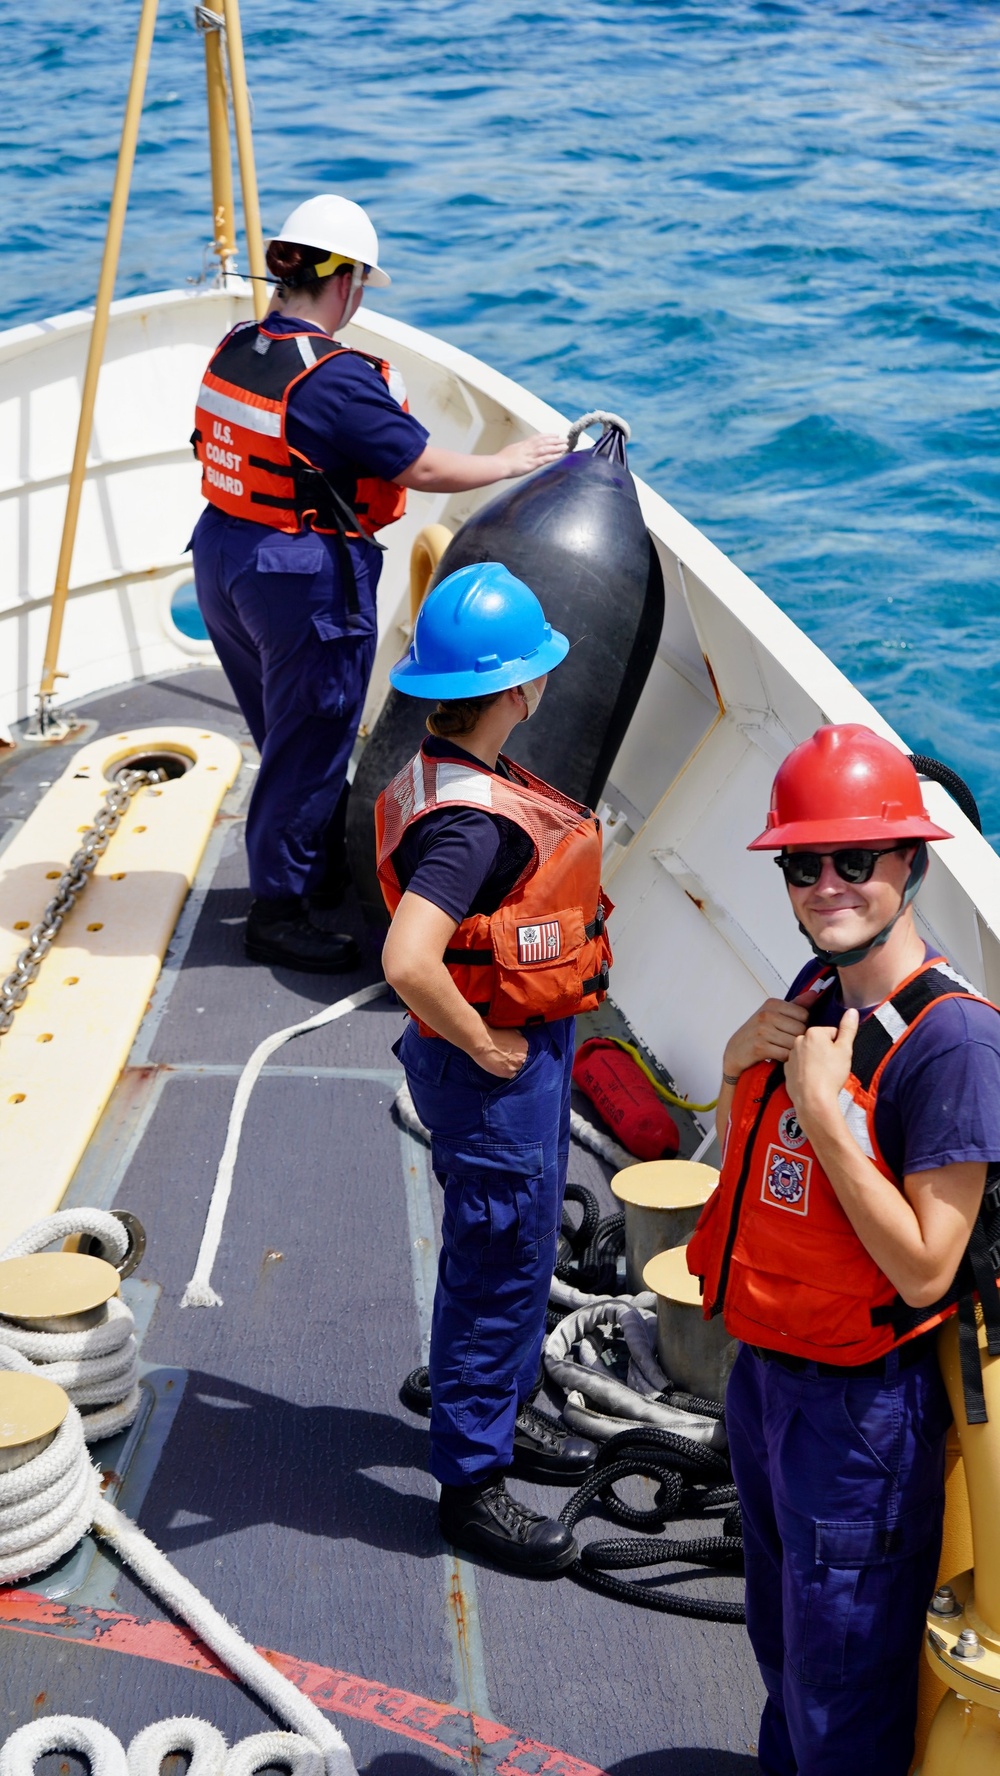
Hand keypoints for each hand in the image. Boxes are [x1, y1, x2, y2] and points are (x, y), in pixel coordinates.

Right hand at [472, 1026, 529, 1078]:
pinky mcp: (508, 1074)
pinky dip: (508, 1073)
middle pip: (525, 1062)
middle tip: (509, 1059)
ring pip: (519, 1070)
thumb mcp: (512, 1031)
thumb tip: (521, 1040)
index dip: (521, 1054)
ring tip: (504, 1064)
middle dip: (518, 1061)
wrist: (483, 1043)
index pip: (528, 1052)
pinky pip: (512, 1076)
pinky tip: (502, 1069)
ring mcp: (516, 1066)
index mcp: (526, 1045)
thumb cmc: (494, 1035)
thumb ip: (519, 1037)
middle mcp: (523, 1057)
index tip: (516, 1054)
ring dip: (513, 1067)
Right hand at [495, 434, 566, 477]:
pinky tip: (559, 456)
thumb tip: (521, 449)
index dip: (548, 436)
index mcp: (524, 444)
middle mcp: (529, 448)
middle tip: (565, 439)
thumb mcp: (511, 450)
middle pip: (545, 442)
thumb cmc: (502, 460)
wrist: (499, 465)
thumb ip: (519, 449)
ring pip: (547, 449)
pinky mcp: (531, 464)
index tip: (555, 434)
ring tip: (565, 446)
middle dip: (556, 440)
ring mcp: (531, 456)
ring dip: (557, 447)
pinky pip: (544, 459)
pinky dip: (553, 457)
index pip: (538, 437)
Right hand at [722, 996, 810, 1080]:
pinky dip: (784, 1058)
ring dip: (790, 1050)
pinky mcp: (759, 1047)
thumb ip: (796, 1005)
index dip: (800, 1025)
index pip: (804, 1014)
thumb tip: (814, 993)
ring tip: (781, 1049)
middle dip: (796, 1039)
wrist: (735, 1051)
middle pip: (801, 1029)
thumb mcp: (774, 1014)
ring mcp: (762, 1030)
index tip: (788, 1029)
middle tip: (784, 1042)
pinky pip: (785, 1054)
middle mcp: (766, 1014)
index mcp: (772, 1004)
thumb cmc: (757, 1033)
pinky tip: (776, 1056)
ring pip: (794, 1043)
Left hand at [785, 1009, 858, 1127]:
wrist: (813, 1100)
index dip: (839, 1046)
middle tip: (832, 1067)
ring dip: (816, 1061)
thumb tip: (852, 1011)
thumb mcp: (845, 1050)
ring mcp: (791, 1056)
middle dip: (826, 1052)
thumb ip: (848, 1029)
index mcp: (813, 1033)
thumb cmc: (830, 1075)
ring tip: (823, 1075)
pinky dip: (807, 1071)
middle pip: (819, 1042)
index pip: (832, 1033)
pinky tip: (814, 1080)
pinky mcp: (787, 1070)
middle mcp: (798, 1041)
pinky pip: (800, 1066)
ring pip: (809, 1054)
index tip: (839, 1058)